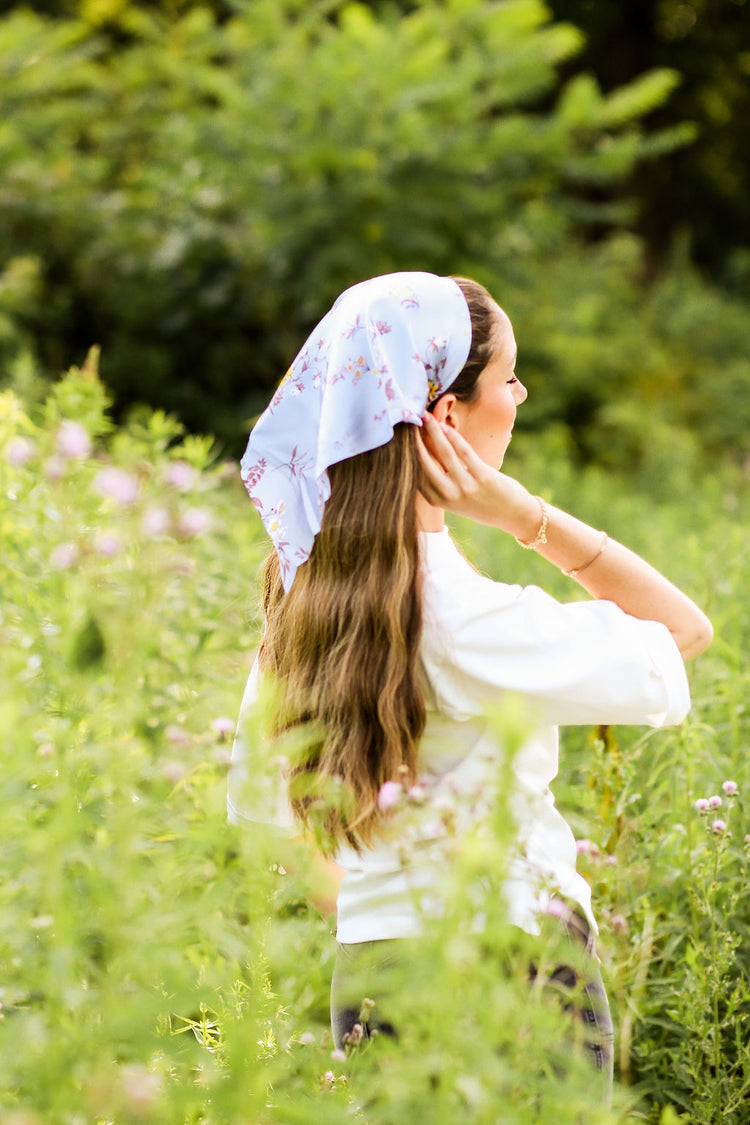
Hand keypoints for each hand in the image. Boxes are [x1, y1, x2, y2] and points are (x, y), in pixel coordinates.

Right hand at [416, 413, 537, 535]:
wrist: (512, 514)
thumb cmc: (482, 503)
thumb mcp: (455, 497)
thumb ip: (439, 480)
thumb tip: (423, 451)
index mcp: (437, 500)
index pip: (415, 473)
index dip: (406, 452)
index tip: (400, 434)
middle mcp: (448, 495)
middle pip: (424, 462)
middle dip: (414, 439)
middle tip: (407, 419)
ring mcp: (466, 487)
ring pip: (443, 453)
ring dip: (433, 431)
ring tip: (425, 416)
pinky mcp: (483, 478)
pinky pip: (463, 452)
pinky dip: (453, 436)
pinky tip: (445, 425)